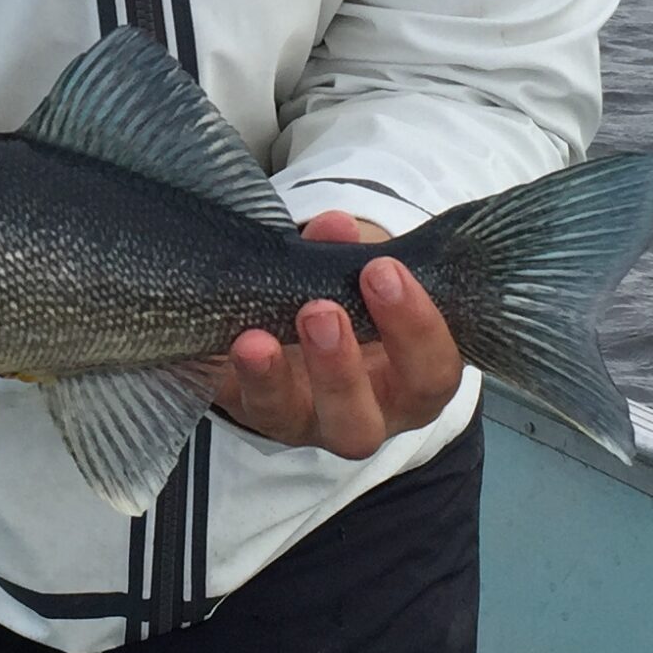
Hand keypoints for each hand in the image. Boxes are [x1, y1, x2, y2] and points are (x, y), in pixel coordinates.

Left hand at [212, 210, 464, 459]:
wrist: (303, 322)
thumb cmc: (356, 300)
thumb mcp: (364, 277)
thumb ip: (350, 253)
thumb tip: (335, 227)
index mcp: (410, 384)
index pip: (431, 374)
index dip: (415, 328)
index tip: (383, 270)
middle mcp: (362, 416)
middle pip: (360, 425)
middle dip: (339, 368)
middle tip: (320, 310)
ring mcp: (303, 422)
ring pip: (290, 423)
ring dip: (272, 379)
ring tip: (256, 339)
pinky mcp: (252, 411)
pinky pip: (236, 403)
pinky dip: (227, 372)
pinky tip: (221, 340)